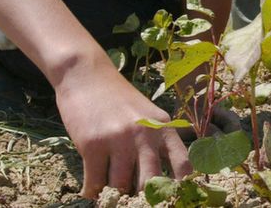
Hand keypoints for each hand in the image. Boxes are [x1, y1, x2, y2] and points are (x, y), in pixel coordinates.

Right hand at [55, 58, 190, 198]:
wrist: (88, 76)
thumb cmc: (119, 100)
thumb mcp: (148, 116)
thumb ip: (157, 142)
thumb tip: (162, 181)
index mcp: (163, 128)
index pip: (183, 165)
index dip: (182, 188)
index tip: (175, 200)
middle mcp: (145, 134)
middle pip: (151, 183)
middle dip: (144, 199)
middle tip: (137, 202)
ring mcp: (118, 140)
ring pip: (120, 186)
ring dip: (115, 195)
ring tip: (112, 195)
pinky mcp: (93, 145)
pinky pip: (95, 183)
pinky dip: (93, 192)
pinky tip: (92, 192)